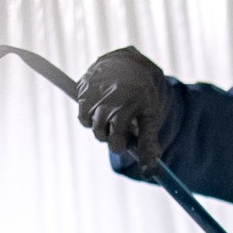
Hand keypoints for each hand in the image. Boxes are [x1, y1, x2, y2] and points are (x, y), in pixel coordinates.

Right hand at [77, 46, 169, 169]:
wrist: (131, 63)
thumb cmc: (143, 93)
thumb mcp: (150, 116)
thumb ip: (148, 143)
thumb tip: (148, 170)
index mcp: (123, 110)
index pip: (114, 144)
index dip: (120, 145)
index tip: (125, 140)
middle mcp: (104, 102)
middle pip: (100, 135)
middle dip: (110, 133)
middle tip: (120, 122)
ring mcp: (90, 94)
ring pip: (88, 125)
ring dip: (99, 124)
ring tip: (112, 111)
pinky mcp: (81, 88)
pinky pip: (82, 114)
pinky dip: (90, 114)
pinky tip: (102, 104)